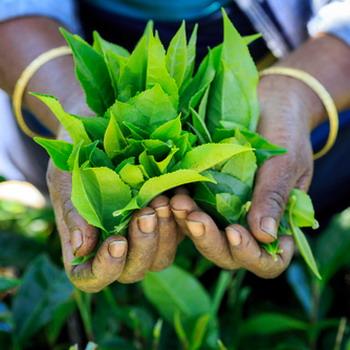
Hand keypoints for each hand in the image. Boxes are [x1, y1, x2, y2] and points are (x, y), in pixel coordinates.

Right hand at [47, 163, 181, 291]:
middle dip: (143, 245)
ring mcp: (144, 239)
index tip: (116, 242)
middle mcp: (117, 250)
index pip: (93, 279)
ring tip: (162, 201)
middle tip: (146, 214)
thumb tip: (81, 247)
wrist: (100, 144)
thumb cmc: (76, 164)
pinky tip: (178, 194)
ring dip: (165, 233)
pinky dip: (182, 218)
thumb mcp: (66, 182)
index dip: (106, 269)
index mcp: (87, 249)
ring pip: (161, 257)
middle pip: (134, 271)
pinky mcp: (166, 224)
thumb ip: (73, 214)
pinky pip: (180, 234)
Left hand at [170, 75, 315, 277]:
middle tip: (194, 218)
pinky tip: (171, 193)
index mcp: (278, 225)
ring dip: (189, 225)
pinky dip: (181, 208)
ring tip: (177, 203)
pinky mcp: (206, 197)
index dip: (250, 254)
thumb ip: (274, 198)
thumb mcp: (286, 164)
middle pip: (229, 254)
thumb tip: (265, 236)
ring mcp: (225, 213)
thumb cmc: (286, 134)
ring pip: (206, 236)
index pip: (267, 260)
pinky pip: (192, 211)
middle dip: (209, 240)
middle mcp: (249, 226)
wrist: (269, 105)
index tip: (235, 231)